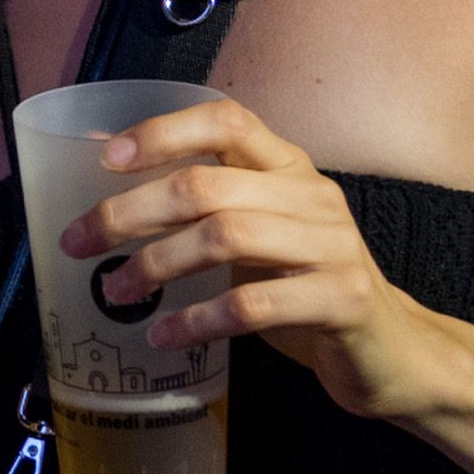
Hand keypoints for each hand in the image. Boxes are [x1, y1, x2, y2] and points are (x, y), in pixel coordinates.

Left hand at [60, 99, 462, 420]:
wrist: (394, 353)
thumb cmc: (306, 290)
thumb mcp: (259, 236)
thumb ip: (207, 209)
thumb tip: (111, 192)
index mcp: (288, 168)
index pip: (227, 120)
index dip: (164, 131)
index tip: (106, 159)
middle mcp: (312, 195)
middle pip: (207, 186)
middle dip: (130, 213)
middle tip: (79, 243)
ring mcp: (333, 246)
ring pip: (226, 237)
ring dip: (157, 265)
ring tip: (116, 292)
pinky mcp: (343, 300)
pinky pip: (254, 304)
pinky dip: (198, 320)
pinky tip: (165, 334)